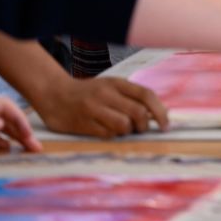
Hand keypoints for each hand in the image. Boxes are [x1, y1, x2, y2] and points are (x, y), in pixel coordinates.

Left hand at [0, 96, 39, 152]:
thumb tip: (1, 123)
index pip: (5, 105)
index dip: (20, 118)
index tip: (28, 135)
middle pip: (5, 117)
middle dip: (22, 129)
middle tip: (35, 146)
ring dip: (15, 135)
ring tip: (27, 147)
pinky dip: (0, 139)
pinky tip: (6, 147)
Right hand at [32, 75, 168, 137]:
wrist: (54, 94)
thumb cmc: (89, 92)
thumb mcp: (111, 86)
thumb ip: (131, 97)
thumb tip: (156, 115)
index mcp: (117, 83)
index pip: (146, 95)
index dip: (160, 112)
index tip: (166, 125)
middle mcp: (106, 95)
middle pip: (138, 113)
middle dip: (144, 126)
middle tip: (141, 130)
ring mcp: (93, 109)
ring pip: (123, 126)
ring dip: (128, 132)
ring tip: (123, 130)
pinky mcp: (82, 124)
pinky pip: (107, 135)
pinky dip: (113, 136)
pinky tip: (108, 131)